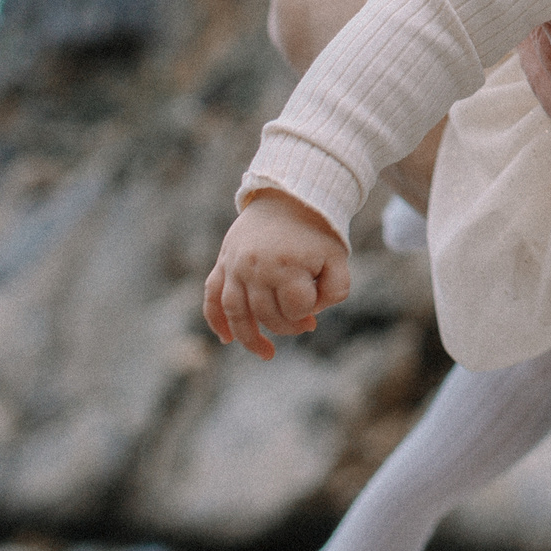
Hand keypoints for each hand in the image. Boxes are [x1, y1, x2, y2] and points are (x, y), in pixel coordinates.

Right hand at [204, 191, 350, 359]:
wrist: (288, 197)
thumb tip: (311, 315)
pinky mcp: (223, 262)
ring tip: (267, 354)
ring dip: (248, 338)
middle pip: (267, 315)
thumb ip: (336, 290)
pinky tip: (227, 339)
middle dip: (288, 325)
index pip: (296, 308)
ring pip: (235, 312)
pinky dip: (216, 320)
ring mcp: (235, 265)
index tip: (318, 299)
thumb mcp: (338, 258)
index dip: (310, 310)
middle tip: (306, 324)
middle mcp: (255, 267)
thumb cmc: (317, 232)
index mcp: (286, 265)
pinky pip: (212, 296)